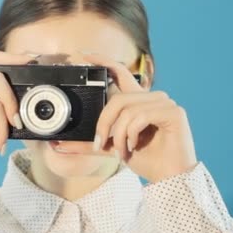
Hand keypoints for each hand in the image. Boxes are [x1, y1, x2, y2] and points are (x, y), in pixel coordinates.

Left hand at [82, 52, 197, 182]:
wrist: (168, 177)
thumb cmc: (144, 159)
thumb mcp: (110, 148)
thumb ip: (88, 143)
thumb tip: (58, 145)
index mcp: (137, 102)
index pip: (120, 73)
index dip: (103, 61)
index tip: (83, 55)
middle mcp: (152, 97)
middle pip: (117, 99)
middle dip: (104, 124)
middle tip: (101, 144)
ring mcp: (165, 102)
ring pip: (127, 110)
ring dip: (119, 135)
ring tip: (123, 151)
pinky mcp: (174, 112)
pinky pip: (140, 116)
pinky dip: (131, 134)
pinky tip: (134, 146)